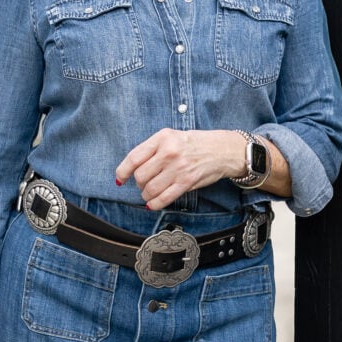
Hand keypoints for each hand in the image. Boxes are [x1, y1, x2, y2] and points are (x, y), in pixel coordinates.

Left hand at [115, 129, 244, 209]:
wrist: (221, 149)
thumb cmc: (195, 143)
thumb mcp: (172, 137)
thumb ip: (152, 149)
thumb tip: (132, 168)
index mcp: (162, 137)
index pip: (134, 157)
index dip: (123, 171)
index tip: (120, 178)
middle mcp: (169, 152)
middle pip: (140, 175)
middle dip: (138, 184)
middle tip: (143, 183)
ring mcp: (178, 168)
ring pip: (150, 189)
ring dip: (146, 195)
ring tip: (149, 192)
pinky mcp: (187, 182)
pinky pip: (164, 198)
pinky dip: (154, 204)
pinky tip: (153, 203)